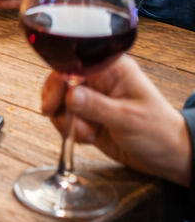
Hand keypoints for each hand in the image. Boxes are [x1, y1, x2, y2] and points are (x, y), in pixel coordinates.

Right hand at [42, 55, 191, 187]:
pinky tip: (87, 137)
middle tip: (67, 122)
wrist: (168, 156)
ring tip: (86, 134)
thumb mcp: (128, 119)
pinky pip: (66, 117)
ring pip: (60, 102)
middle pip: (61, 83)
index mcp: (110, 69)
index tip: (53, 102)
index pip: (73, 65)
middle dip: (60, 105)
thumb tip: (69, 95)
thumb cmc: (159, 132)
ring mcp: (92, 98)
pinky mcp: (88, 114)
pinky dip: (70, 130)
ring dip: (67, 121)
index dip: (59, 82)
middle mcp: (98, 80)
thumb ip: (97, 106)